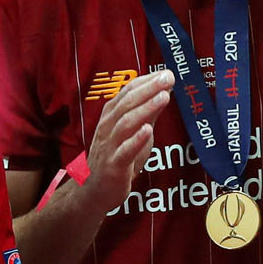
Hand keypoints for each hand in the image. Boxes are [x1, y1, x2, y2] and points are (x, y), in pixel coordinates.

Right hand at [82, 70, 174, 211]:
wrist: (94, 191)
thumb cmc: (116, 158)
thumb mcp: (134, 131)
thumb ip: (147, 113)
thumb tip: (164, 91)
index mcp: (112, 115)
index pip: (128, 91)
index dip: (146, 81)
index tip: (166, 72)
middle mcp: (108, 126)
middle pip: (126, 102)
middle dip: (148, 89)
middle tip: (168, 78)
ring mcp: (109, 146)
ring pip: (125, 123)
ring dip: (145, 108)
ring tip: (164, 97)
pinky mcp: (113, 166)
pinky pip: (124, 151)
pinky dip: (136, 139)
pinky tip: (148, 130)